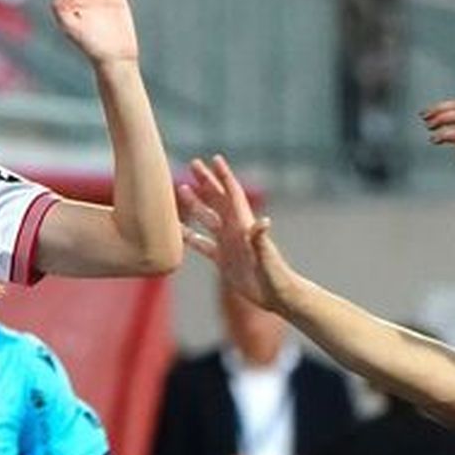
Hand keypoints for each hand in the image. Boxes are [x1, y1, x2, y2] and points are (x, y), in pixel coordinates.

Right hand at [179, 156, 301, 312]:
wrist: (277, 296)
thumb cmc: (276, 276)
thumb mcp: (268, 258)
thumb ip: (262, 240)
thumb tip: (264, 222)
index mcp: (244, 225)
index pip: (232, 195)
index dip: (224, 176)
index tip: (214, 159)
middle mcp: (235, 230)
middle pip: (217, 200)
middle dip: (206, 182)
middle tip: (193, 163)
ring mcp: (228, 244)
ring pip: (207, 218)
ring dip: (195, 204)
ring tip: (181, 189)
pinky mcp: (222, 259)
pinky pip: (202, 244)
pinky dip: (189, 236)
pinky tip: (176, 230)